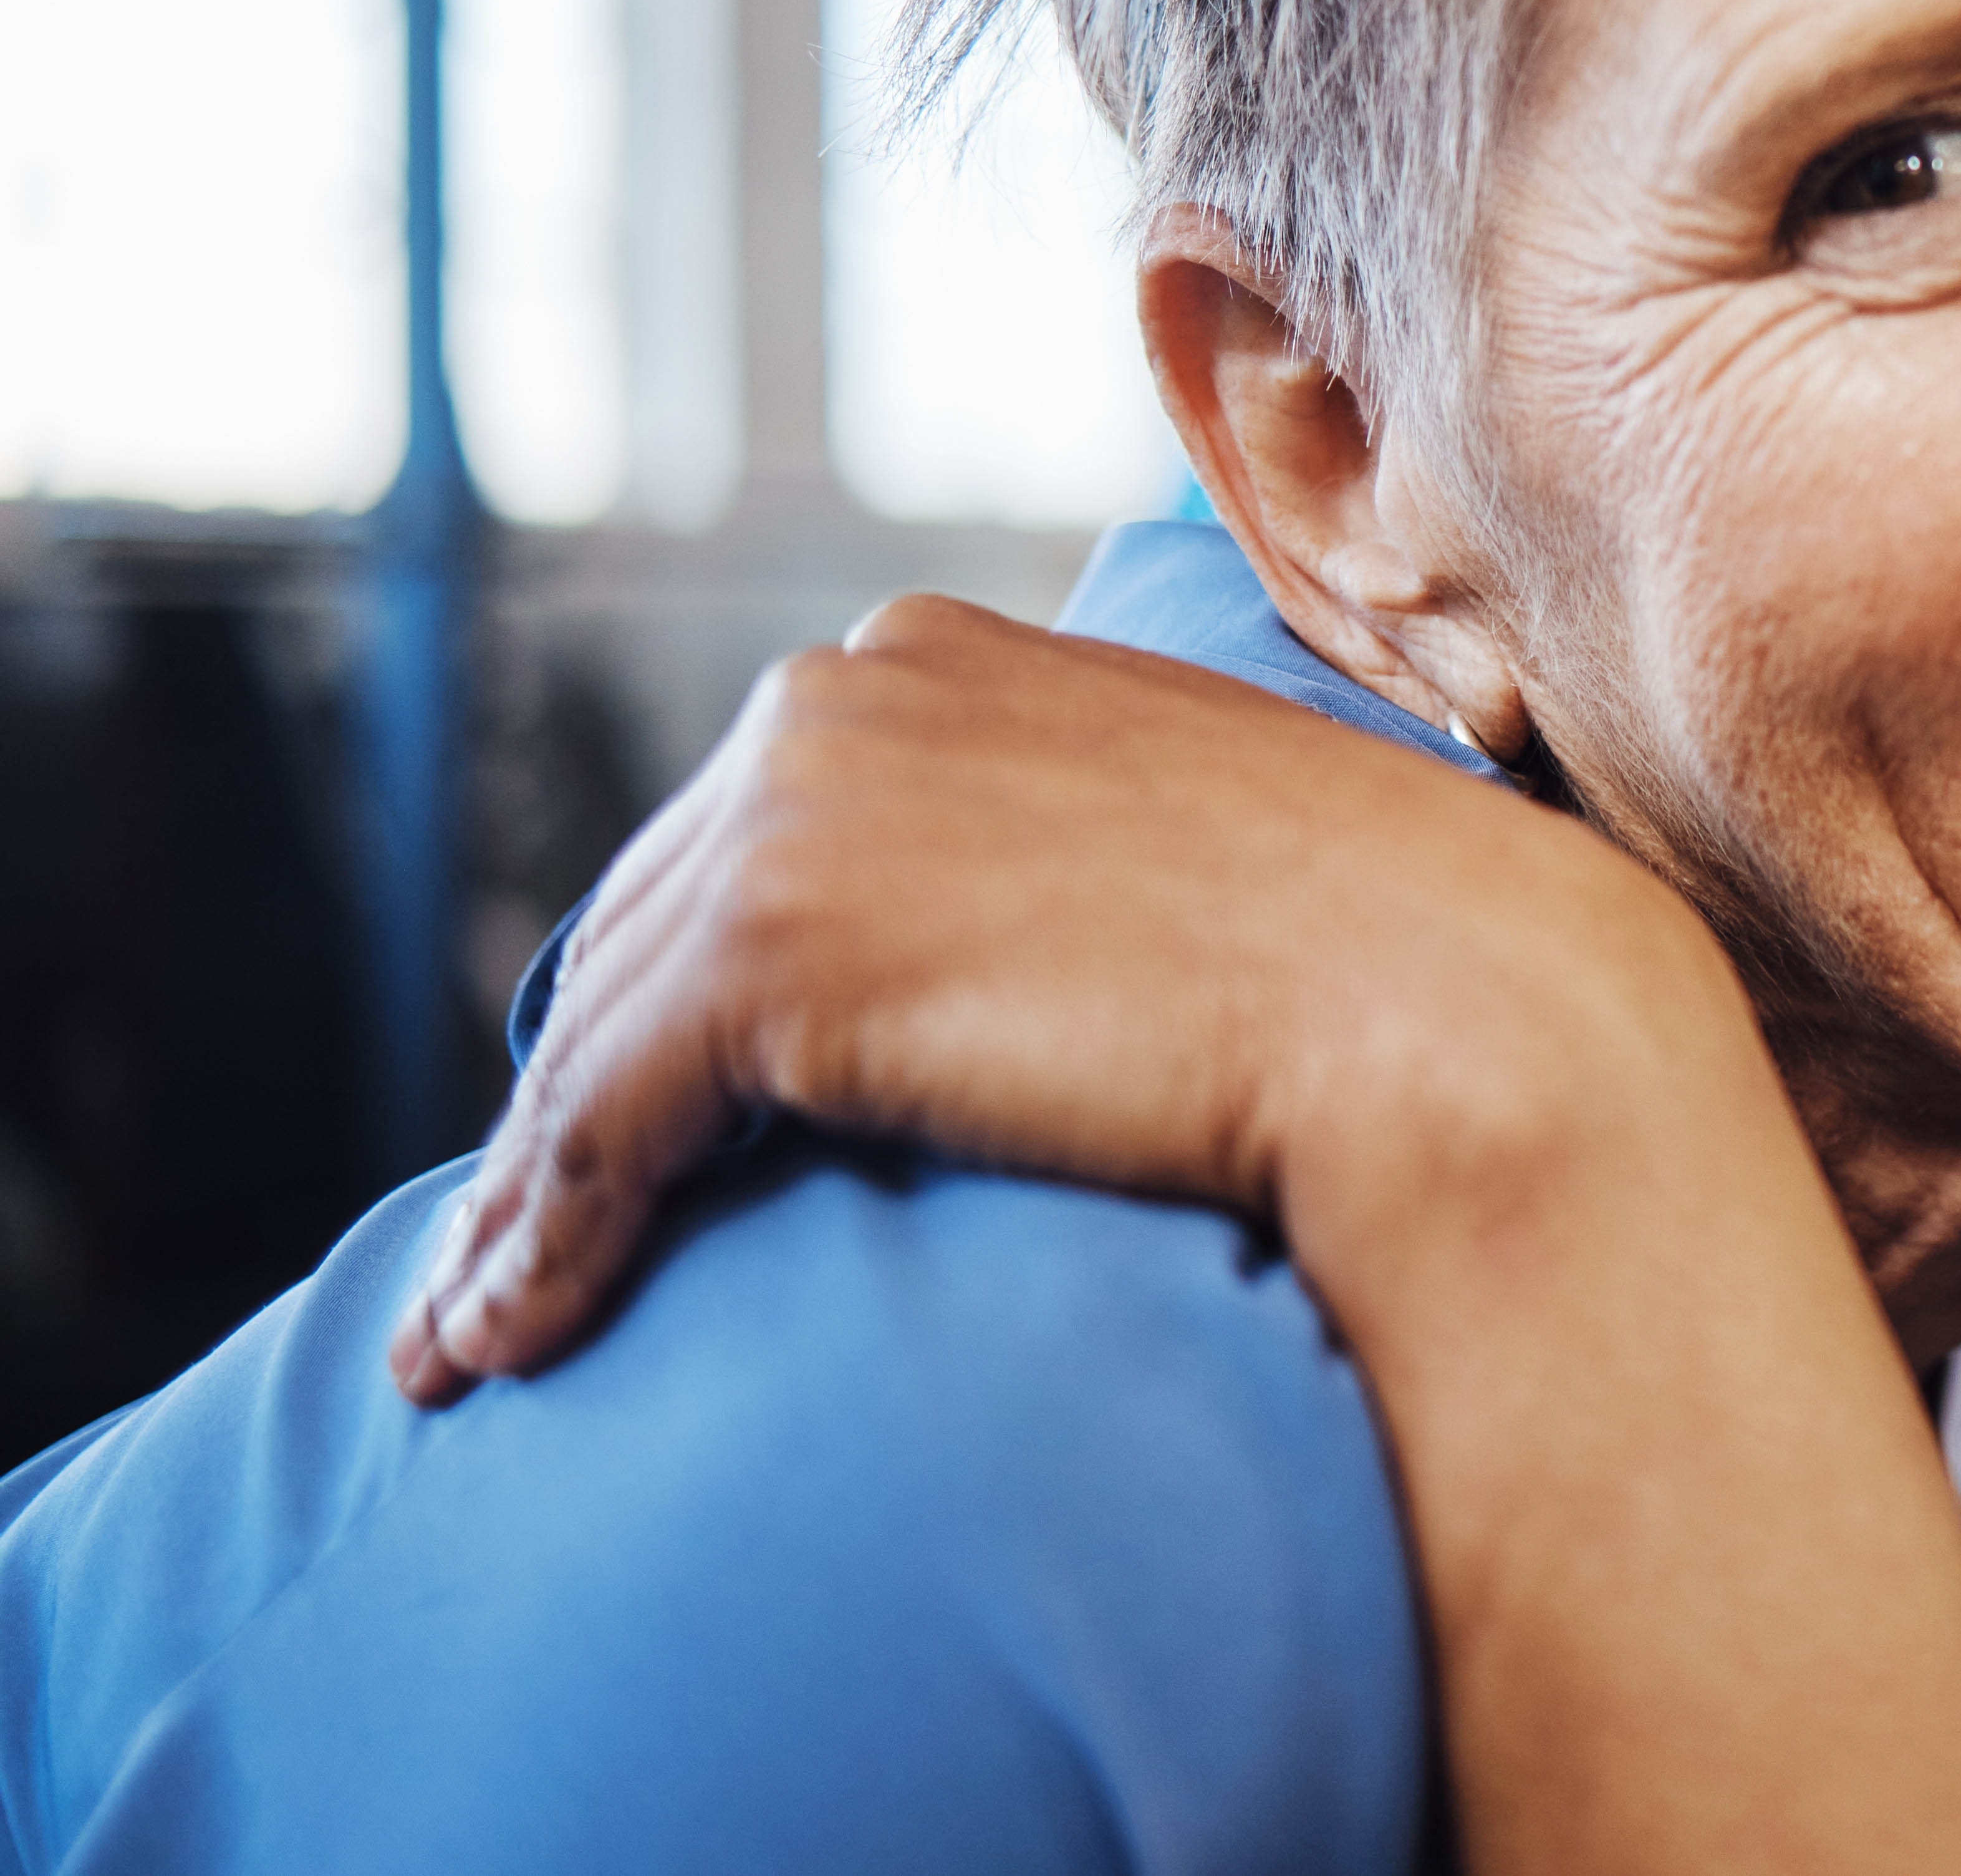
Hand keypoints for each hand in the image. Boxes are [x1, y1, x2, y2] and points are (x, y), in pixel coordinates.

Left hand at [388, 593, 1737, 1405]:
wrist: (1450, 1007)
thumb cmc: (1379, 954)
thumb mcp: (1169, 848)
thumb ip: (1040, 860)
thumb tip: (981, 970)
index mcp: (936, 653)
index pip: (736, 837)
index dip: (661, 987)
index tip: (615, 1115)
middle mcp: (841, 694)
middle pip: (637, 929)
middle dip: (563, 1096)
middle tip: (501, 1250)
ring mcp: (802, 811)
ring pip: (593, 1036)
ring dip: (520, 1201)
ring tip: (474, 1332)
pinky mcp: (776, 953)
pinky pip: (602, 1121)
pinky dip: (538, 1241)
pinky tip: (509, 1344)